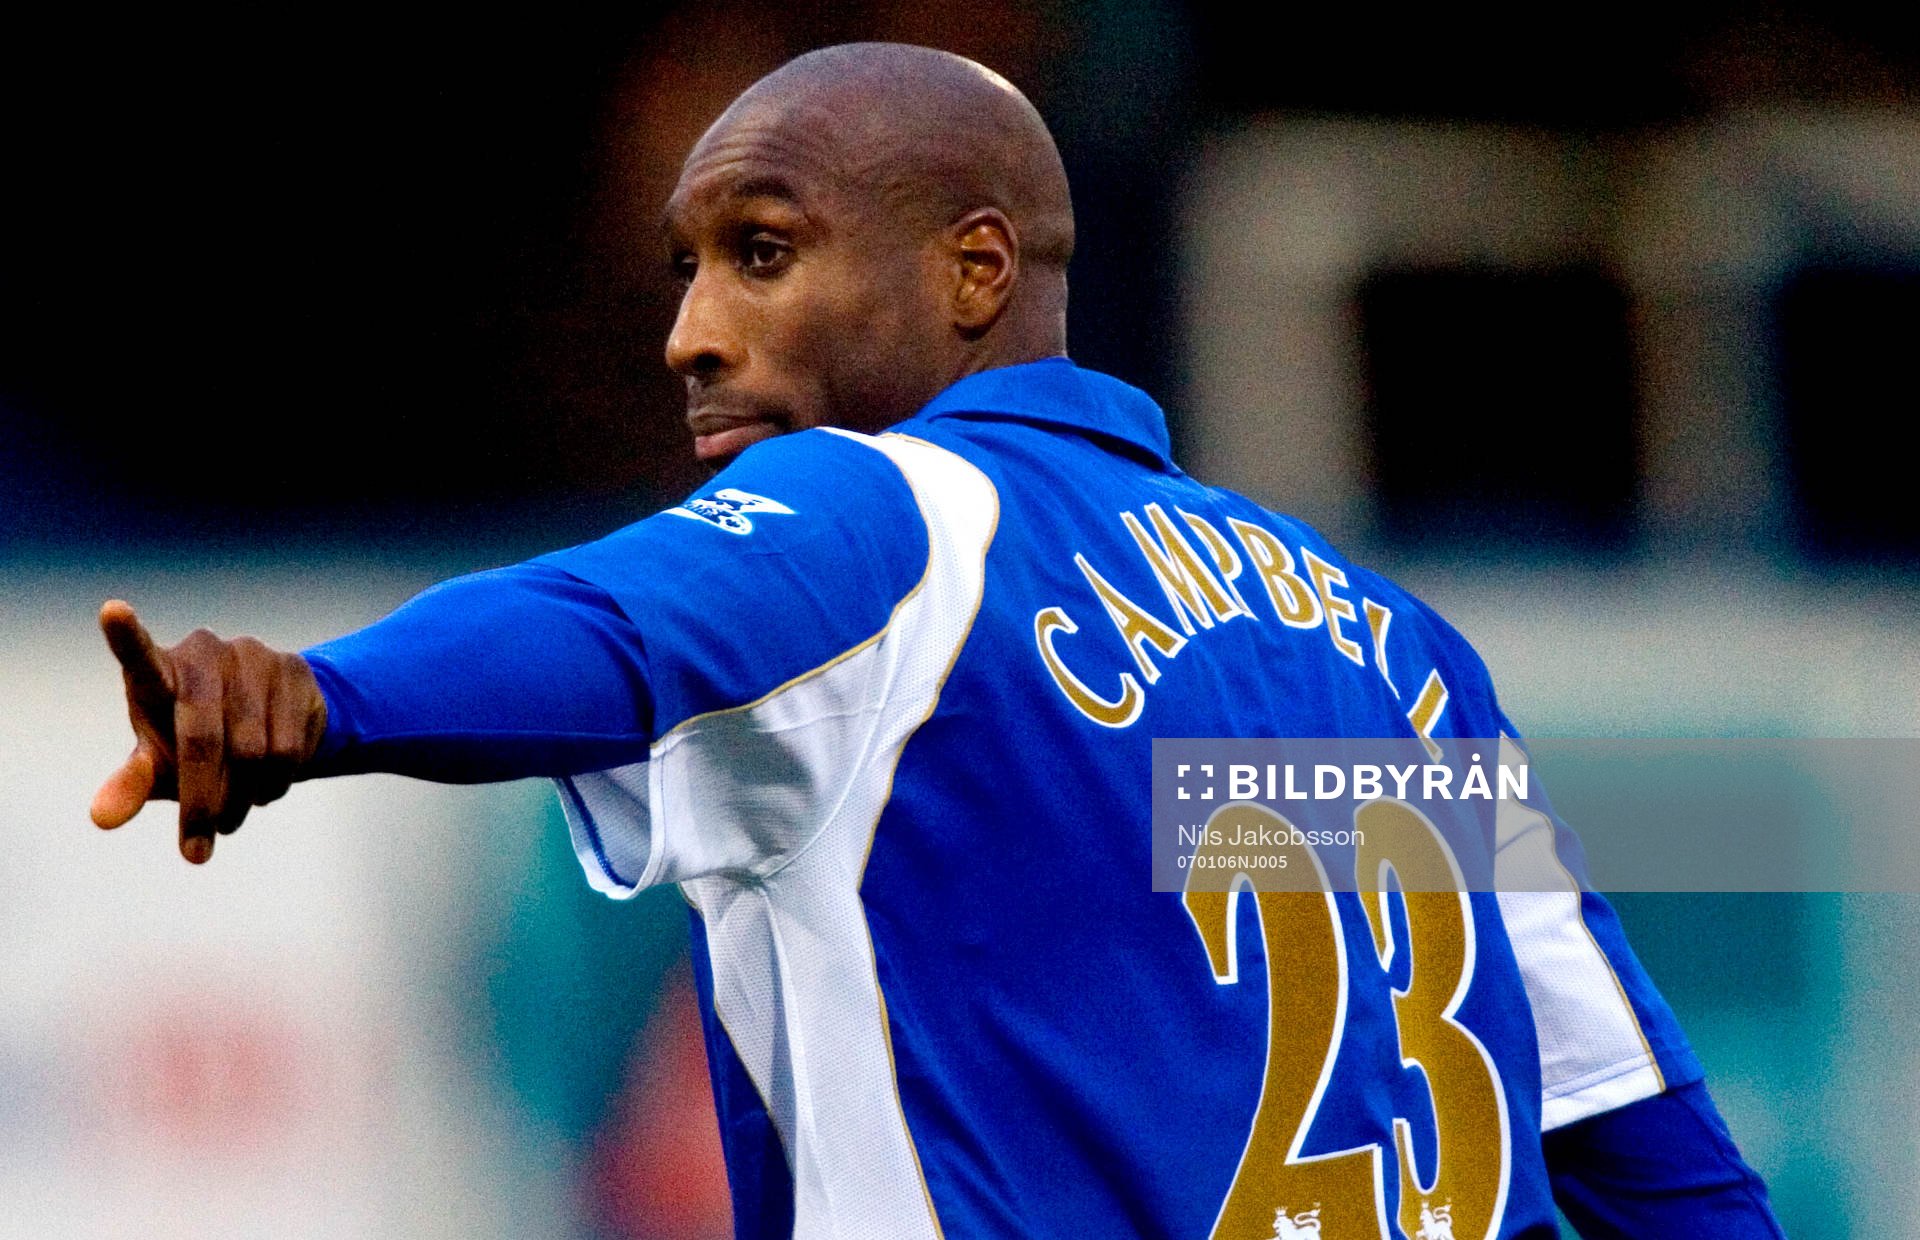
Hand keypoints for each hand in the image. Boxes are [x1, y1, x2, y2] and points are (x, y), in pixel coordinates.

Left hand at [91, 600, 327, 862]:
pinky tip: (266, 786)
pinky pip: (288, 750)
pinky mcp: (296, 672)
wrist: (269, 719)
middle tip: (196, 853)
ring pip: (252, 752)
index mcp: (158, 672)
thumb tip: (101, 817)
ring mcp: (254, 658)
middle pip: (201, 738)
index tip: (111, 611)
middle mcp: (204, 654)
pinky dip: (274, 786)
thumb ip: (131, 784)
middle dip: (201, 803)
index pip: (137, 655)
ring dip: (242, 801)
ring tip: (234, 815)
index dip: (125, 636)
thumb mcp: (159, 763)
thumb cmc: (191, 740)